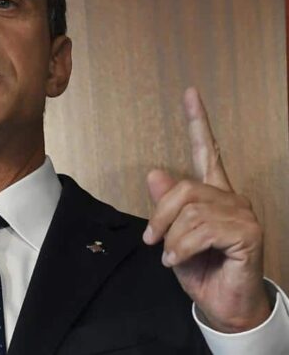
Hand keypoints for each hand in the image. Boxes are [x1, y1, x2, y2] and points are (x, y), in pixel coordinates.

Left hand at [142, 87, 269, 332]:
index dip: (197, 122)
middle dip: (160, 216)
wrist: (223, 305)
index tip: (190, 92)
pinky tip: (178, 260)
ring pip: (189, 211)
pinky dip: (181, 247)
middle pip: (183, 188)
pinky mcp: (247, 232)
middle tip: (152, 240)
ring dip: (170, 237)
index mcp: (213, 194)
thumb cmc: (199, 269)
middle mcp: (231, 198)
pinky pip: (201, 229)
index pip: (207, 151)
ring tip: (171, 255)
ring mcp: (242, 213)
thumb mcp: (172, 236)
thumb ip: (165, 207)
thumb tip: (154, 173)